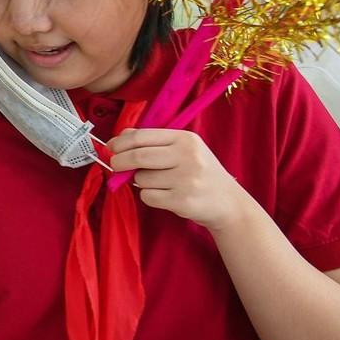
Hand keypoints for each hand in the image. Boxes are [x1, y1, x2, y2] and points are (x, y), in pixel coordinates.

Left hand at [110, 128, 251, 232]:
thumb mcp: (184, 149)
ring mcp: (186, 180)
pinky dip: (150, 196)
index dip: (120, 142)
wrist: (228, 202)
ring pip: (141, 179)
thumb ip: (153, 141)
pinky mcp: (182, 201)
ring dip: (140, 182)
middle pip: (137, 156)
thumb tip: (120, 137)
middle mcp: (187, 157)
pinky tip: (165, 195)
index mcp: (186, 139)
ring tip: (159, 183)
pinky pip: (148, 196)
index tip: (111, 147)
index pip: (142, 136)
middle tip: (116, 166)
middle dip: (119, 162)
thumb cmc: (200, 172)